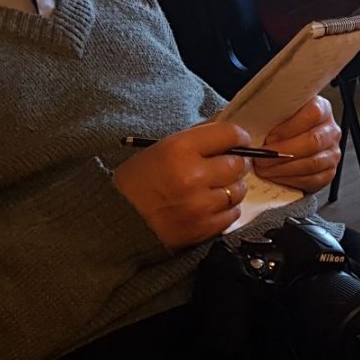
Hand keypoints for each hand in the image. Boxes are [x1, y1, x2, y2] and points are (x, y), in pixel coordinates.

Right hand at [113, 121, 250, 249]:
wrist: (120, 220)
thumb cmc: (139, 179)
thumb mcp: (162, 148)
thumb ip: (198, 137)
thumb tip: (231, 131)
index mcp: (180, 149)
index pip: (229, 134)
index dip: (239, 136)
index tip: (239, 140)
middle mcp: (193, 175)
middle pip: (238, 164)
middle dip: (235, 163)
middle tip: (224, 166)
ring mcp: (200, 205)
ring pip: (238, 191)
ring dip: (231, 187)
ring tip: (214, 187)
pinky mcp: (203, 228)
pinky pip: (232, 214)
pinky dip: (226, 209)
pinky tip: (210, 205)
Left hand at [254, 95, 341, 193]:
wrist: (294, 138)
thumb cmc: (284, 124)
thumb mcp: (279, 113)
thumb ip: (272, 116)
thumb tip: (250, 127)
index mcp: (321, 108)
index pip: (312, 113)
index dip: (288, 127)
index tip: (269, 137)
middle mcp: (330, 130)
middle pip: (312, 141)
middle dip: (282, 152)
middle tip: (262, 157)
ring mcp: (332, 152)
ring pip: (311, 163)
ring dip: (284, 168)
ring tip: (265, 168)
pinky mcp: (329, 172)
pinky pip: (312, 179)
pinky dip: (291, 179)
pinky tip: (276, 176)